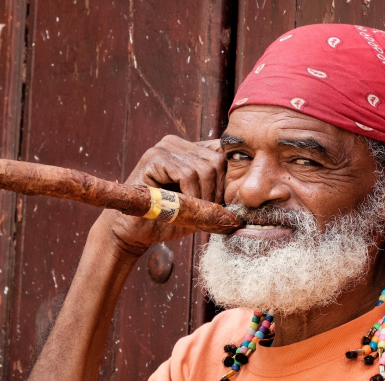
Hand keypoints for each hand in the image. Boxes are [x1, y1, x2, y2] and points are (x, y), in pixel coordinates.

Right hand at [93, 135, 224, 255]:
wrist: (134, 232)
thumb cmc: (166, 220)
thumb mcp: (200, 206)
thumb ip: (220, 195)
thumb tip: (251, 196)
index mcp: (189, 150)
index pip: (222, 153)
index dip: (229, 179)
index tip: (226, 204)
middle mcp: (177, 143)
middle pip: (217, 160)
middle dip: (218, 191)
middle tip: (211, 212)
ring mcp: (164, 148)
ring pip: (204, 168)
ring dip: (205, 197)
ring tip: (195, 212)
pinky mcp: (154, 158)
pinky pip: (187, 173)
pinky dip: (192, 194)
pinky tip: (183, 207)